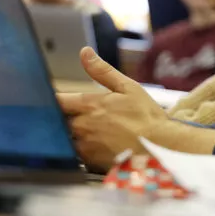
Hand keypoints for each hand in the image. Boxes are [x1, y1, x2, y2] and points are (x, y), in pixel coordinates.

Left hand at [57, 47, 168, 170]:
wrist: (159, 149)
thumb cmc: (147, 118)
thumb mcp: (129, 87)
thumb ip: (102, 71)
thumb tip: (84, 52)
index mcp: (89, 105)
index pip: (58, 100)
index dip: (55, 100)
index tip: (56, 100)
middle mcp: (82, 125)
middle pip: (59, 121)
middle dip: (64, 118)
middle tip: (78, 118)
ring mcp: (85, 145)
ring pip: (66, 138)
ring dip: (71, 135)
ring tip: (90, 134)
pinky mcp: (90, 163)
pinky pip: (76, 156)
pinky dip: (81, 150)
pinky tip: (95, 149)